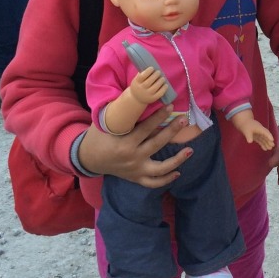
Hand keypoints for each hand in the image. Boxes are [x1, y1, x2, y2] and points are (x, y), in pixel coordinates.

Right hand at [78, 107, 192, 186]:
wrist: (88, 159)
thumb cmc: (98, 137)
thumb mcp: (106, 123)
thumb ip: (122, 113)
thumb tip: (140, 94)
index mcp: (124, 144)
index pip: (146, 128)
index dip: (159, 117)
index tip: (170, 106)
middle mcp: (132, 159)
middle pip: (157, 144)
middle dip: (171, 131)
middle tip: (183, 120)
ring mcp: (135, 171)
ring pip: (160, 168)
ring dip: (177, 160)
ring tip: (190, 150)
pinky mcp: (136, 179)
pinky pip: (153, 183)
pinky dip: (166, 179)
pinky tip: (178, 173)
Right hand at [128, 67, 167, 104]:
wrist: (136, 99)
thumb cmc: (138, 85)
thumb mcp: (136, 79)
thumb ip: (141, 73)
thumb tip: (148, 63)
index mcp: (136, 83)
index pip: (142, 76)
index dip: (148, 71)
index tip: (152, 68)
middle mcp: (141, 89)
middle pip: (149, 81)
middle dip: (155, 75)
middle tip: (158, 72)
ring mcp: (147, 94)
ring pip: (155, 87)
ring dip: (160, 81)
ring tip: (162, 78)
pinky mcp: (153, 98)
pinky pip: (159, 93)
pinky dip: (164, 89)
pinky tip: (166, 85)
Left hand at [244, 121, 274, 150]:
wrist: (243, 121)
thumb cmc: (246, 125)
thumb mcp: (247, 131)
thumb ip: (249, 136)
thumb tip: (250, 142)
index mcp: (259, 128)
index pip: (265, 132)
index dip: (269, 136)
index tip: (272, 140)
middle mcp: (260, 131)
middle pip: (265, 136)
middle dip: (269, 141)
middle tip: (272, 146)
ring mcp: (258, 133)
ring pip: (263, 139)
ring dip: (266, 143)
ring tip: (269, 149)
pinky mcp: (256, 136)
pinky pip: (260, 140)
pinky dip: (262, 144)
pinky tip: (265, 148)